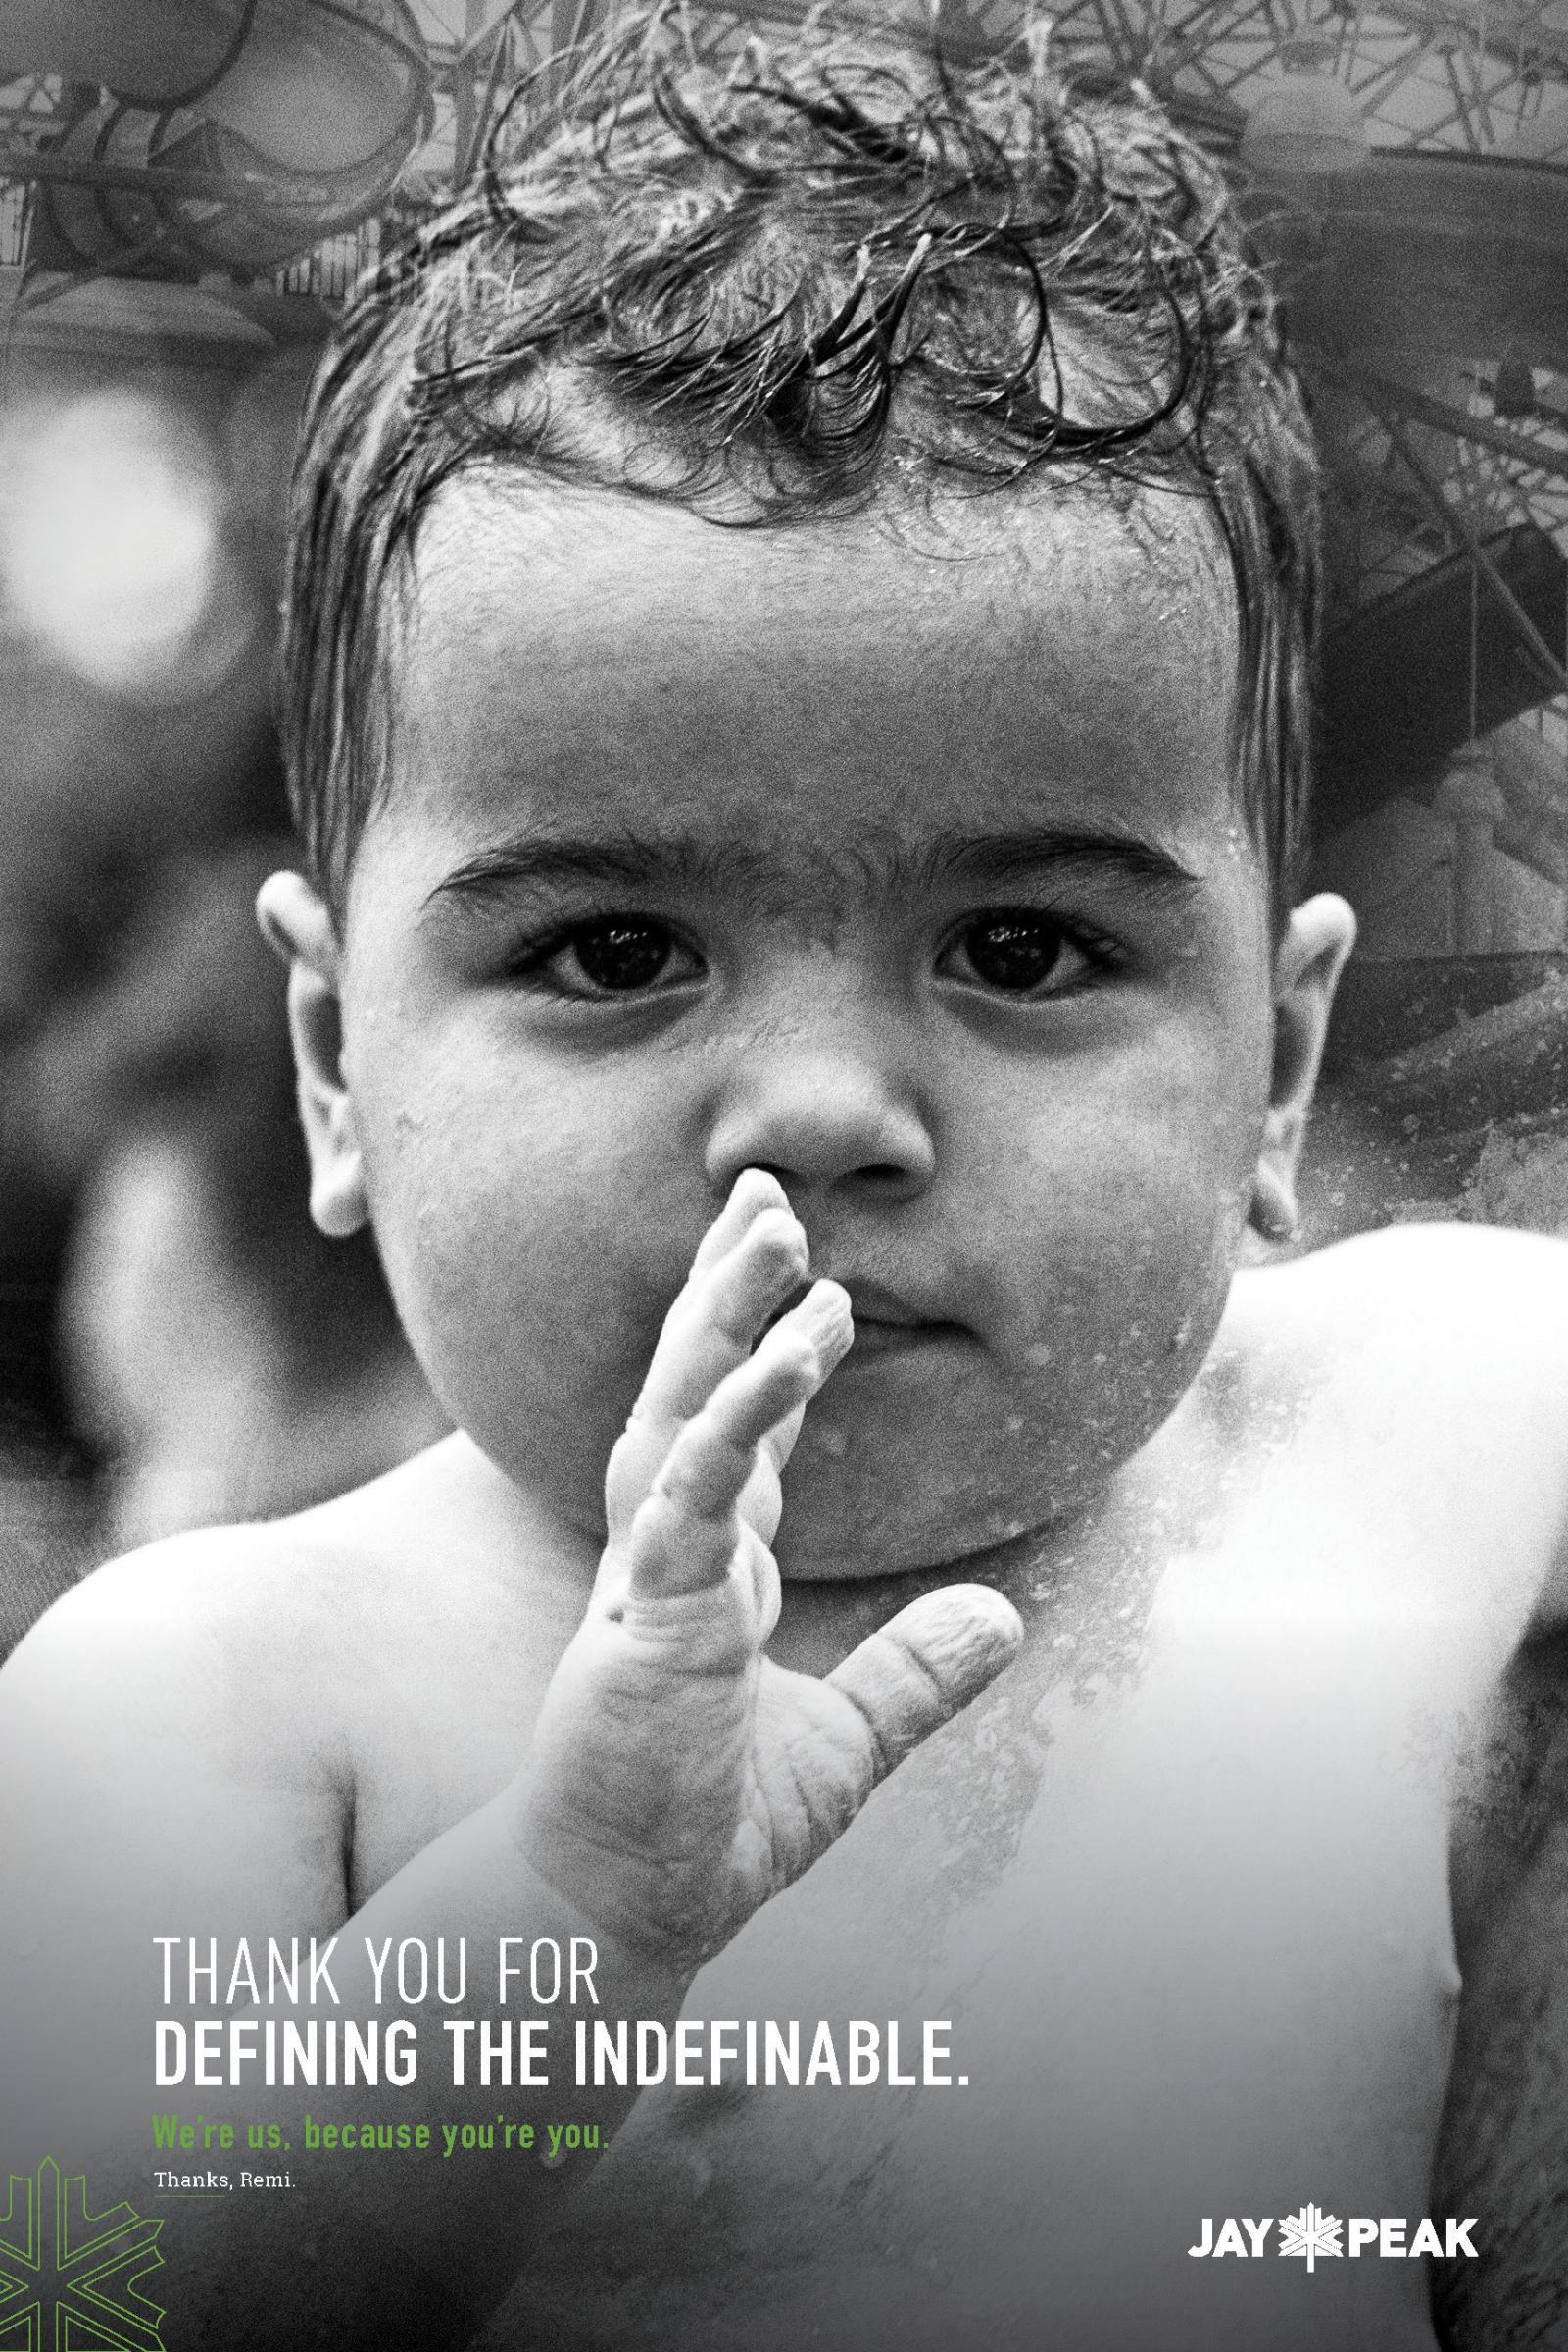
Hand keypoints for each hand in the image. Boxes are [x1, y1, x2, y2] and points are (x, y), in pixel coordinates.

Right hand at [513, 1169, 1023, 1972]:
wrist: (626, 1918)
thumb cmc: (706, 1832)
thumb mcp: (847, 1744)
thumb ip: (915, 1676)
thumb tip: (1005, 1619)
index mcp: (714, 1569)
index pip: (744, 1426)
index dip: (769, 1341)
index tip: (803, 1264)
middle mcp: (674, 1550)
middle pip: (700, 1386)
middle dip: (728, 1286)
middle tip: (768, 1191)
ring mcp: (653, 1575)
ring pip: (687, 1414)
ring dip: (728, 1319)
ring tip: (774, 1231)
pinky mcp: (647, 1617)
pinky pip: (694, 1499)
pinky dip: (734, 1424)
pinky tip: (772, 1359)